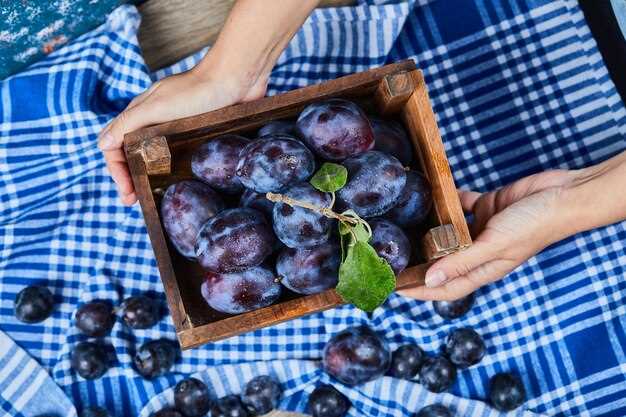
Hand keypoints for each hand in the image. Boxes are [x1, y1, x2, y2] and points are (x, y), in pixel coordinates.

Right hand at [98, 0, 318, 205]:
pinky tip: (177, 184)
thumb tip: (102, 144)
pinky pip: (180, 157)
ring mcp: (177, 129)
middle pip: (132, 154)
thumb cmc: (197, 90)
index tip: (127, 194)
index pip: (116, 147)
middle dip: (130, 178)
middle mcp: (156, 123)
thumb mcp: (158, 106)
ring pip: (155, 157)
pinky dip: (172, 171)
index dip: (117, 171)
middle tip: (135, 201)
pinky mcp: (198, 135)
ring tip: (153, 197)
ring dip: (149, 177)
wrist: (237, 79)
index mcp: (141, 115)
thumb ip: (129, 123)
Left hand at [399, 169, 580, 300]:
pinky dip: (450, 203)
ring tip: (405, 227)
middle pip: (445, 262)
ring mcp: (485, 230)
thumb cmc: (535, 224)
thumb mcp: (494, 245)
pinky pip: (463, 206)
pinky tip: (434, 196)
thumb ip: (462, 262)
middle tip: (392, 258)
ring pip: (451, 234)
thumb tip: (430, 281)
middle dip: (420, 263)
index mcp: (485, 268)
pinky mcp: (489, 207)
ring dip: (432, 231)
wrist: (563, 195)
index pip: (446, 288)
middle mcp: (482, 252)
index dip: (421, 291)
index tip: (395, 289)